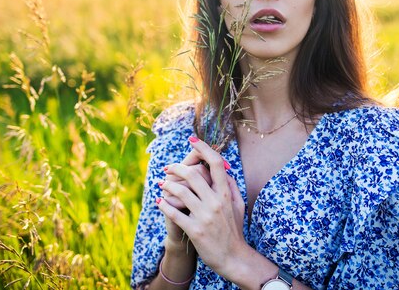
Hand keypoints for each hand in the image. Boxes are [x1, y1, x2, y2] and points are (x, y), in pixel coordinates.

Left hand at [156, 136, 246, 278]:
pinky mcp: (195, 230)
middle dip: (176, 167)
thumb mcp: (238, 205)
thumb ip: (231, 185)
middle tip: (167, 167)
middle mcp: (216, 202)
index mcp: (226, 193)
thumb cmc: (234, 229)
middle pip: (193, 173)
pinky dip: (164, 206)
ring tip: (161, 184)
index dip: (203, 148)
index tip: (192, 139)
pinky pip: (174, 213)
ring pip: (181, 191)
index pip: (215, 163)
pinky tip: (159, 202)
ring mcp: (205, 216)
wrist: (233, 258)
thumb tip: (223, 168)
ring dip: (167, 185)